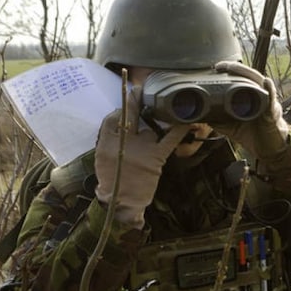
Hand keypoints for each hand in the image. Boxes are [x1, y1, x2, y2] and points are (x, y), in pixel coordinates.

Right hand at [94, 88, 189, 227]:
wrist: (122, 202)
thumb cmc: (112, 179)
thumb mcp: (102, 156)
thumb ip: (109, 137)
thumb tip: (118, 116)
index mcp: (105, 143)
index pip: (112, 119)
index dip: (120, 109)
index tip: (126, 101)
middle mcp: (122, 144)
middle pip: (129, 116)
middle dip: (133, 100)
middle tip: (138, 89)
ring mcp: (140, 150)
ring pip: (149, 127)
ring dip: (154, 120)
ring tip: (160, 108)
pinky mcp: (156, 158)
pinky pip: (170, 139)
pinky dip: (179, 129)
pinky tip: (189, 119)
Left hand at [210, 61, 288, 161]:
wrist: (269, 150)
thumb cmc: (254, 135)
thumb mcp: (232, 127)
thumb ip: (219, 120)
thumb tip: (201, 116)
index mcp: (249, 98)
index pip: (240, 79)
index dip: (230, 71)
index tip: (217, 67)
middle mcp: (259, 97)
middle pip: (249, 77)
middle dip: (236, 69)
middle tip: (221, 65)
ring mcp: (267, 103)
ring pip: (260, 84)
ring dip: (248, 75)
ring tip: (237, 68)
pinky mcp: (273, 113)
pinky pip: (272, 100)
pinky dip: (270, 90)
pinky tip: (266, 83)